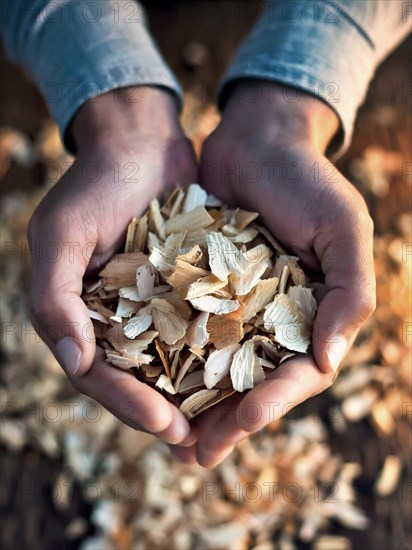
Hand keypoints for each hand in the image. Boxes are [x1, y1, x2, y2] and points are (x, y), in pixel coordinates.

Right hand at [28, 87, 197, 445]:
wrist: (141, 144)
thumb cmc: (95, 184)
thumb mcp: (62, 234)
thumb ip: (55, 297)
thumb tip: (71, 360)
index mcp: (79, 316)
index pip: (98, 375)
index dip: (127, 404)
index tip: (166, 426)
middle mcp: (115, 319)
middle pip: (138, 381)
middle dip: (166, 414)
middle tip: (201, 445)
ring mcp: (152, 306)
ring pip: (173, 364)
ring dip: (196, 399)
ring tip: (227, 428)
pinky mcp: (186, 290)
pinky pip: (201, 329)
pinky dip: (218, 355)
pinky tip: (244, 376)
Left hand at [171, 81, 374, 466]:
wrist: (257, 140)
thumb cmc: (307, 181)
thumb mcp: (344, 228)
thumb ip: (350, 293)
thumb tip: (329, 362)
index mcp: (312, 315)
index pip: (296, 373)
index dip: (274, 400)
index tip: (244, 421)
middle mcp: (272, 319)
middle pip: (250, 382)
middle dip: (225, 422)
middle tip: (194, 457)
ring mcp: (233, 307)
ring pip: (212, 368)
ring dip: (193, 406)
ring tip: (168, 441)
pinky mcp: (198, 290)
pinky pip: (183, 331)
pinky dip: (168, 359)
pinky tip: (145, 384)